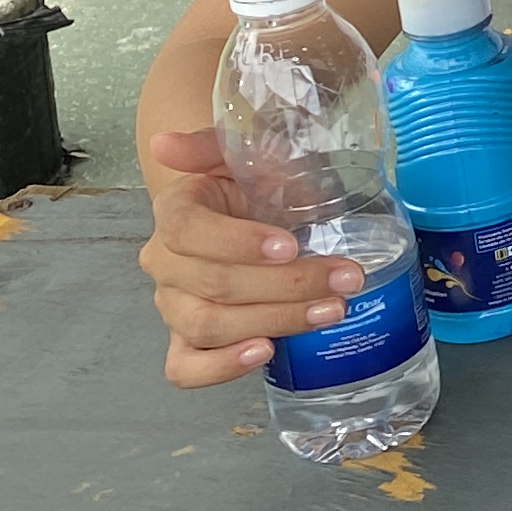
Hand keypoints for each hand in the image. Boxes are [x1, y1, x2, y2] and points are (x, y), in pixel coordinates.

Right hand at [140, 131, 362, 389]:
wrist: (252, 208)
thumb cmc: (256, 180)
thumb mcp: (247, 151)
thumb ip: (211, 142)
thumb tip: (165, 143)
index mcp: (175, 211)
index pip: (189, 230)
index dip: (238, 242)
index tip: (291, 246)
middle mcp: (166, 262)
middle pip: (213, 284)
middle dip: (287, 285)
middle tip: (346, 278)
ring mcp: (174, 304)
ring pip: (207, 325)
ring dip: (275, 321)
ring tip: (330, 310)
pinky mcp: (187, 340)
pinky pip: (185, 367)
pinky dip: (220, 368)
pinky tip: (265, 352)